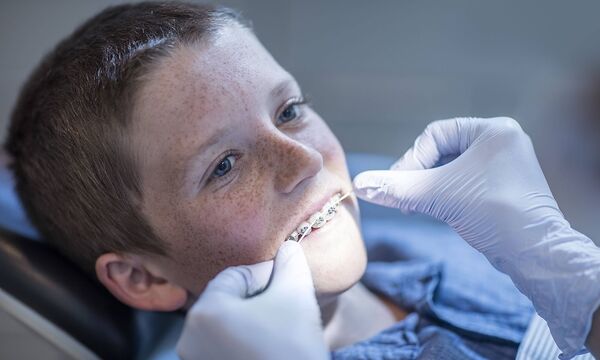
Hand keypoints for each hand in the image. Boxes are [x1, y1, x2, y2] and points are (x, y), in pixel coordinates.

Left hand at [176, 241, 328, 359]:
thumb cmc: (292, 349)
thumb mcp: (296, 297)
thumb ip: (290, 264)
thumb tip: (290, 247)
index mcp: (203, 313)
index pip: (235, 276)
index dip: (266, 274)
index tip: (288, 282)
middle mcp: (188, 339)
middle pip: (228, 300)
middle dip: (258, 297)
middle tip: (286, 304)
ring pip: (227, 324)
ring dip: (252, 319)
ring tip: (279, 326)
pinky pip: (224, 347)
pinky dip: (245, 340)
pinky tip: (269, 347)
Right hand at [353, 117, 599, 357]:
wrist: (536, 253)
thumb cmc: (492, 213)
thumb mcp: (437, 195)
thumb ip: (396, 187)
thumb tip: (358, 184)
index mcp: (493, 130)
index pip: (434, 135)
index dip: (412, 160)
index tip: (403, 187)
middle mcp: (501, 140)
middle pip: (441, 150)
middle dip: (421, 174)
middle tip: (408, 198)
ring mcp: (504, 163)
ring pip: (450, 167)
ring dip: (430, 186)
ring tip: (420, 206)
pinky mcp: (503, 185)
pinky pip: (464, 180)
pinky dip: (446, 193)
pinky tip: (437, 209)